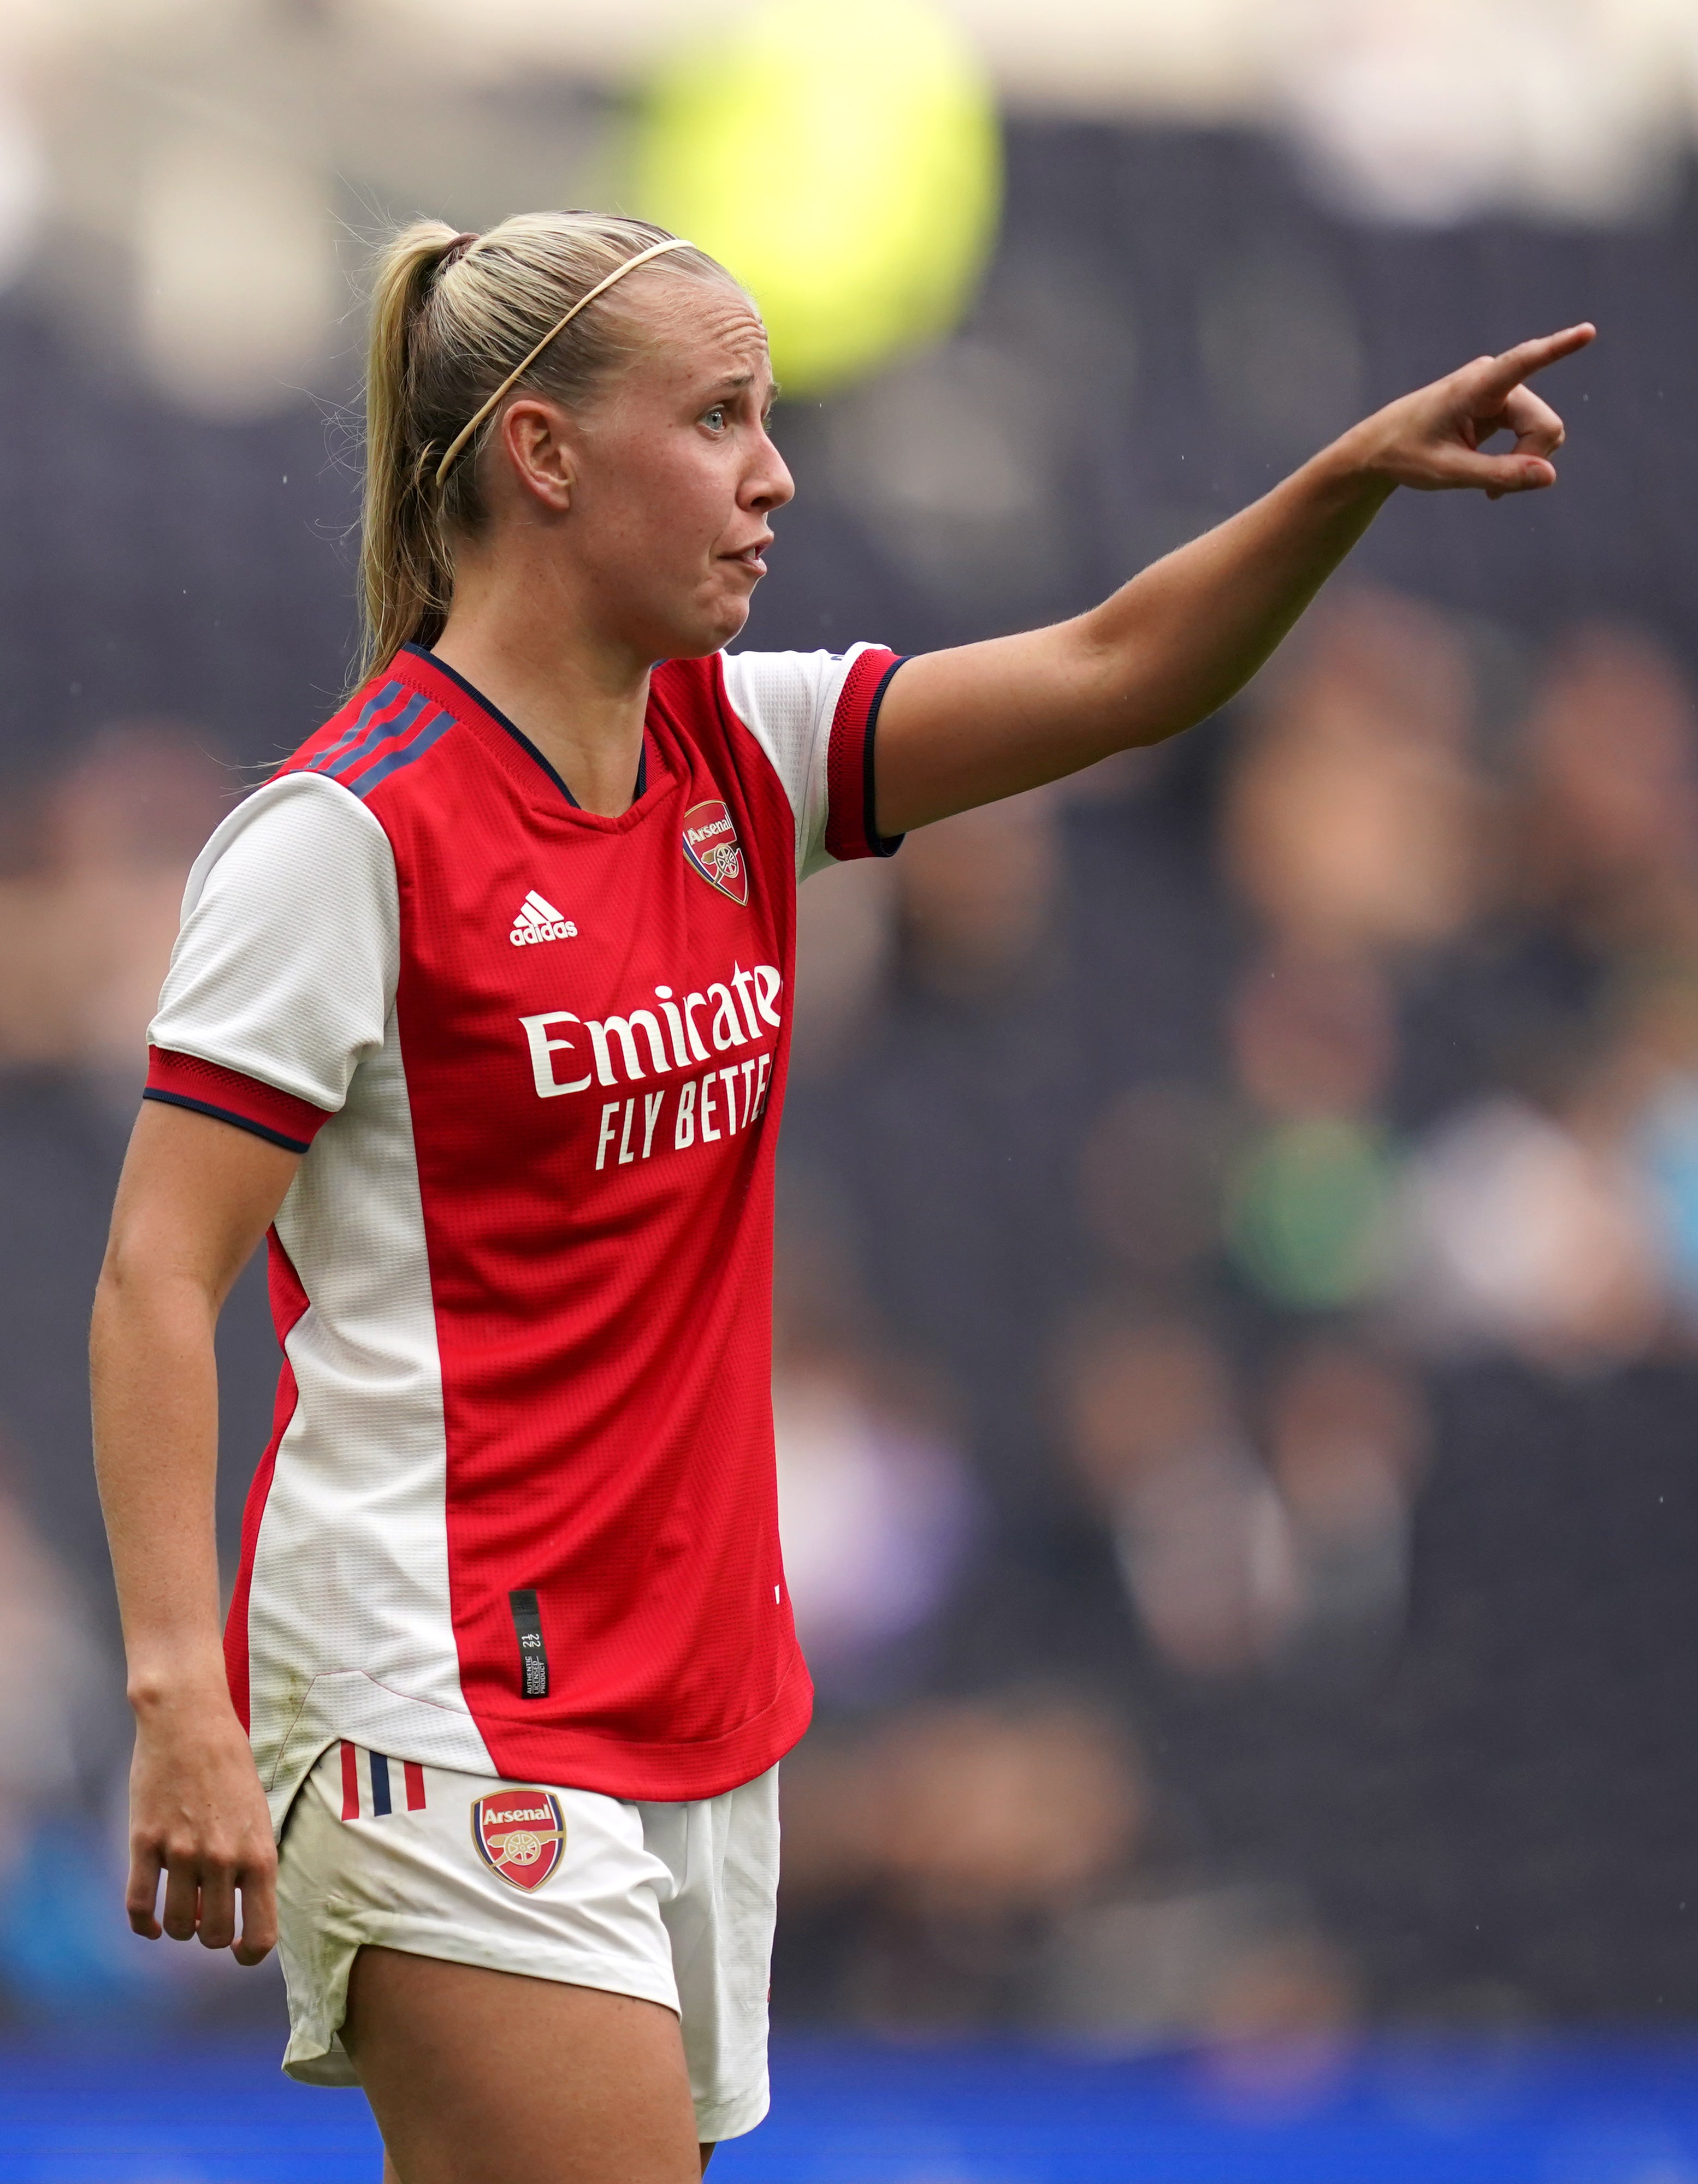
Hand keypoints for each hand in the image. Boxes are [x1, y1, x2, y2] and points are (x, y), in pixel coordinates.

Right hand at [126, 1680, 277, 1964]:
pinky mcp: (145, 1842)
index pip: (262, 1933)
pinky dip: (143, 1925)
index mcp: (259, 1854)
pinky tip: (151, 1923)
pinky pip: (139, 1906)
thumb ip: (251, 1862)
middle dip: (209, 1936)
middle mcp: (222, 1859)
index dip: (249, 1953)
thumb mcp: (258, 1815)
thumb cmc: (230, 1767)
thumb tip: (236, 1908)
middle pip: (212, 1935)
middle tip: (206, 1919)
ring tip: (181, 1910)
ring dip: (178, 1928)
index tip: (239, 1949)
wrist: (190, 1722)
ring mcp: (181, 1851)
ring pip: (176, 1925)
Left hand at [1344, 323, 1595, 499]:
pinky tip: (1492, 483)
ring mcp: (1500, 392)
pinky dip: (1518, 460)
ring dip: (1523, 462)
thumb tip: (1549, 477)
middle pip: (1544, 424)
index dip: (1558, 349)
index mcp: (1475, 387)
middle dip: (1530, 459)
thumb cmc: (1405, 455)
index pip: (1524, 363)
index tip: (1588, 331)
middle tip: (1493, 494)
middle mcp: (1494, 380)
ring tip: (1488, 488)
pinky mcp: (1500, 406)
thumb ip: (1499, 475)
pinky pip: (1529, 434)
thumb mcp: (1449, 472)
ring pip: (1542, 431)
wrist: (1379, 449)